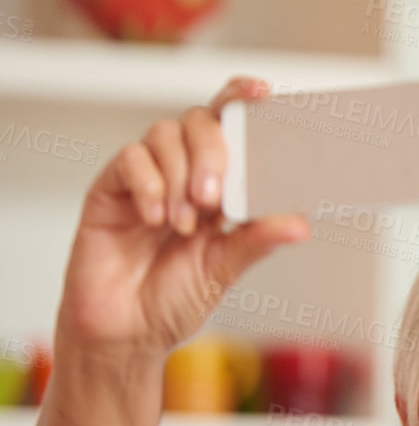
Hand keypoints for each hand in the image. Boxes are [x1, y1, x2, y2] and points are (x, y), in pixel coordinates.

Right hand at [56, 75, 309, 357]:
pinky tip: (155, 219)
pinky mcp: (110, 191)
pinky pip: (129, 160)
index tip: (265, 92)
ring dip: (181, 175)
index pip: (231, 126)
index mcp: (218, 183)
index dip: (244, 100)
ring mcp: (146, 179)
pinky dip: (148, 185)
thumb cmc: (173, 298)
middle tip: (214, 198)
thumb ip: (257, 241)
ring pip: (165, 135)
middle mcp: (182, 172)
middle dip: (213, 151)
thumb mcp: (224, 269)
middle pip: (200, 121)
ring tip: (185, 223)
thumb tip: (300, 223)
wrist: (125, 333)